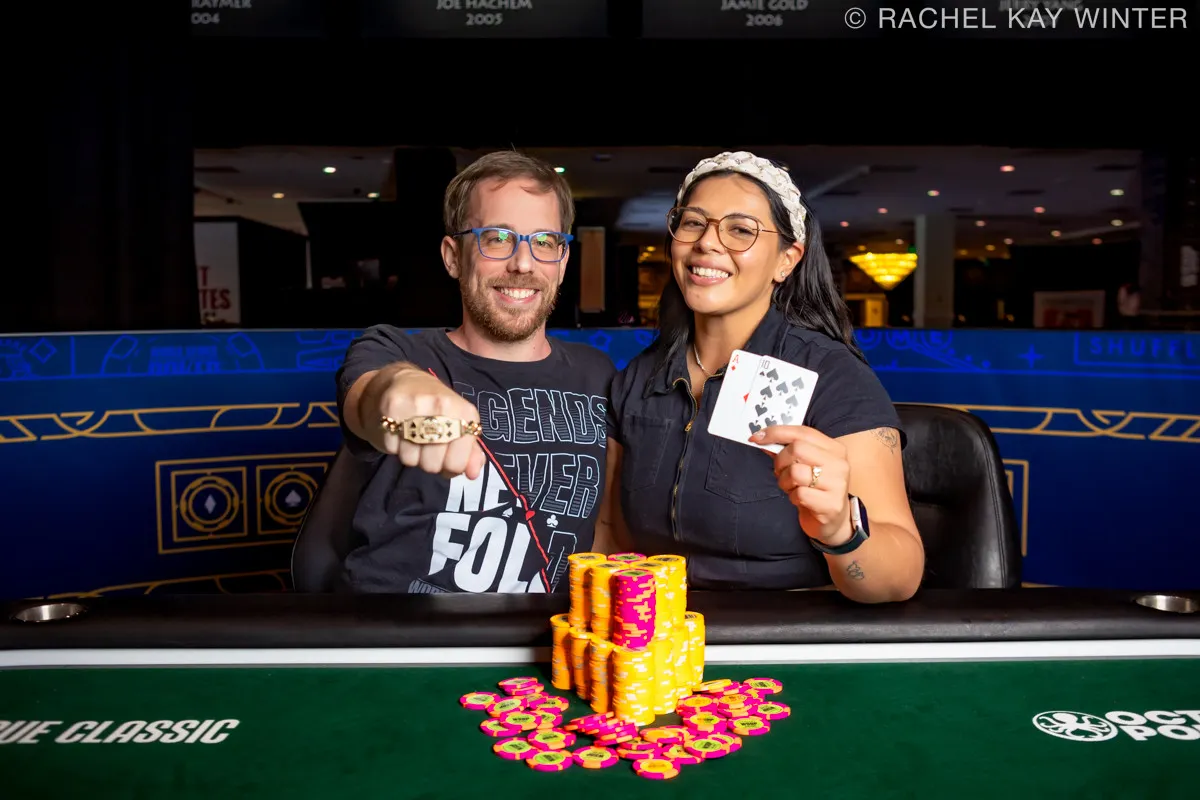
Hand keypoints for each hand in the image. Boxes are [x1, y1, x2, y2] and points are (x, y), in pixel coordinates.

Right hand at [372, 367, 485, 480]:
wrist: (407, 382)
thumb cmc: (439, 409)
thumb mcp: (461, 427)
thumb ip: (471, 453)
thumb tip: (473, 474)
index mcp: (465, 412)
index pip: (456, 464)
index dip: (450, 467)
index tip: (446, 455)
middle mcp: (443, 405)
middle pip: (432, 465)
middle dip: (429, 462)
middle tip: (427, 445)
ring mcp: (417, 405)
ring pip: (410, 459)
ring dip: (411, 454)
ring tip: (414, 437)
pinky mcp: (392, 406)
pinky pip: (392, 447)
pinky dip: (395, 445)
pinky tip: (400, 431)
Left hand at [751, 425, 850, 544]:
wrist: (834, 521)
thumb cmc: (816, 489)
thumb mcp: (805, 465)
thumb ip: (787, 450)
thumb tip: (761, 437)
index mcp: (834, 449)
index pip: (802, 432)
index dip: (776, 432)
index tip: (756, 438)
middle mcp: (839, 464)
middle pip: (797, 449)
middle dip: (780, 461)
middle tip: (781, 472)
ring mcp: (838, 484)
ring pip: (795, 472)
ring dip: (785, 482)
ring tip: (792, 488)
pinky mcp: (831, 504)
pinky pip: (799, 494)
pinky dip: (792, 497)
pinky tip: (800, 500)